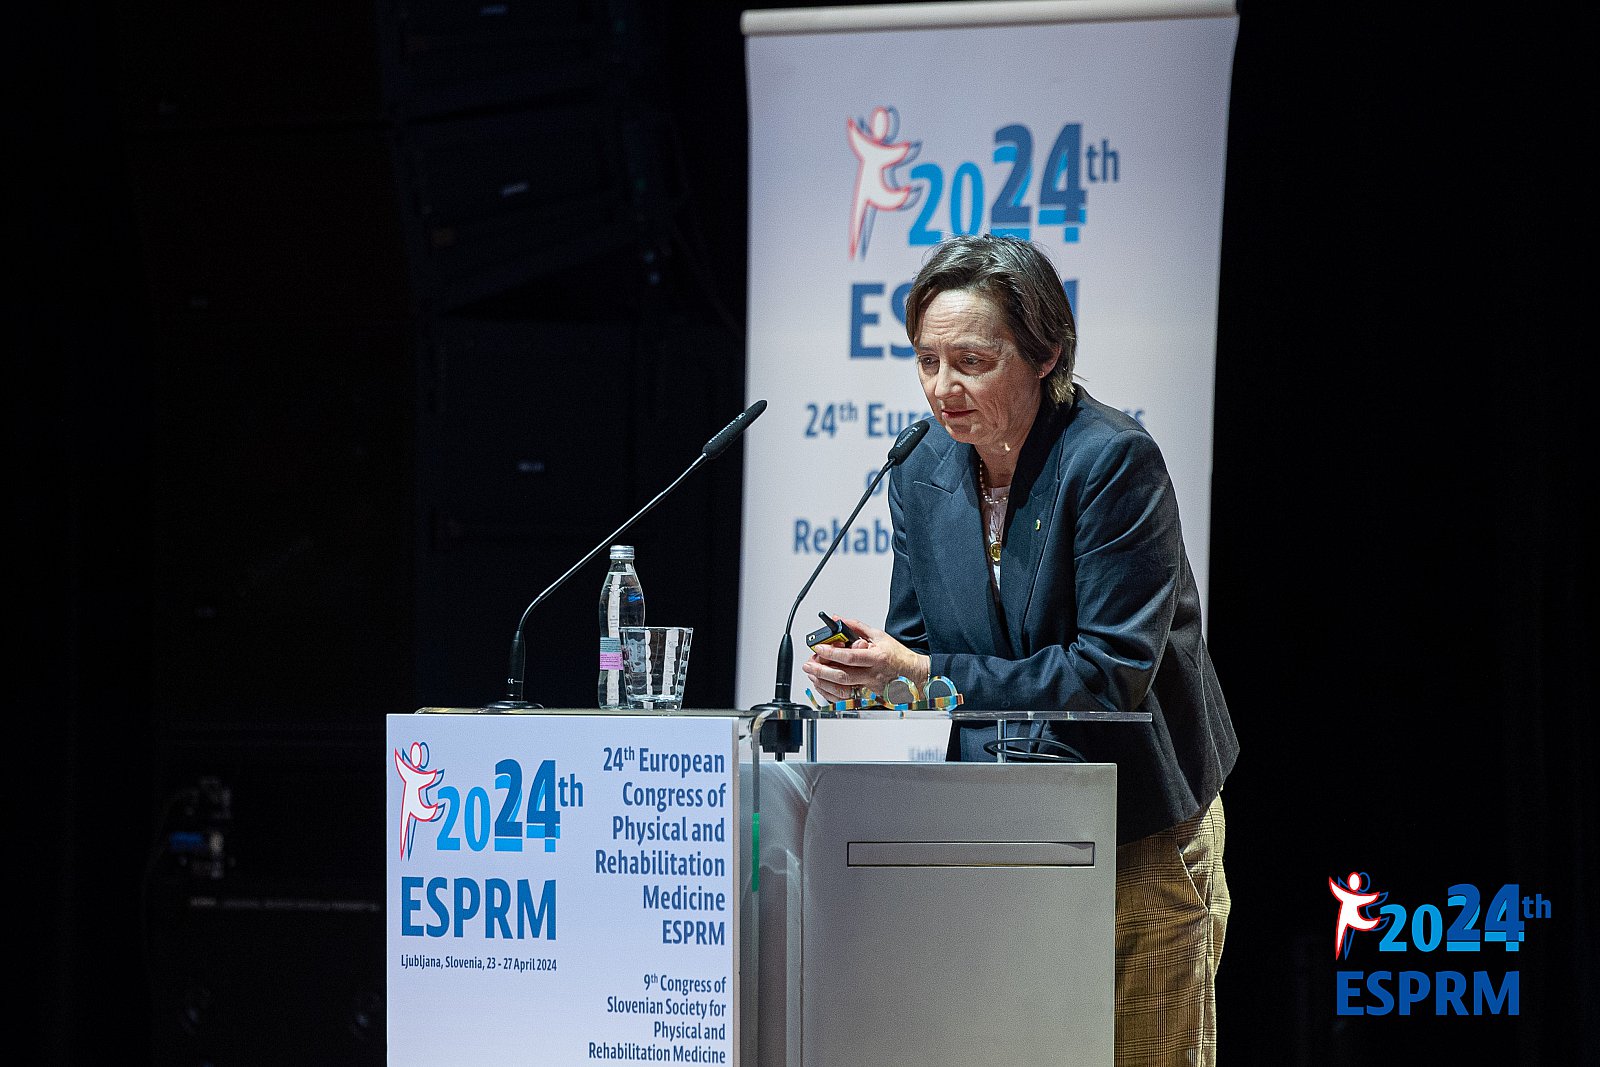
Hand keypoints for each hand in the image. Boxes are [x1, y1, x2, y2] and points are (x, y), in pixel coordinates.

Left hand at [800, 617, 928, 704]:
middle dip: (822, 671)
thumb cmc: (898, 656)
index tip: (819, 648)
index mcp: (877, 657)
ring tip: (812, 674)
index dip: (832, 653)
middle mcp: (873, 674)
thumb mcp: (879, 635)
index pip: (850, 656)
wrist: (914, 675)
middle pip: (843, 675)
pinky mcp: (868, 696)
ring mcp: (870, 688)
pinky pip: (846, 696)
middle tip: (809, 665)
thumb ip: (857, 628)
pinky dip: (832, 692)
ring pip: (843, 688)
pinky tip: (824, 685)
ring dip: (824, 682)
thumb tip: (839, 620)